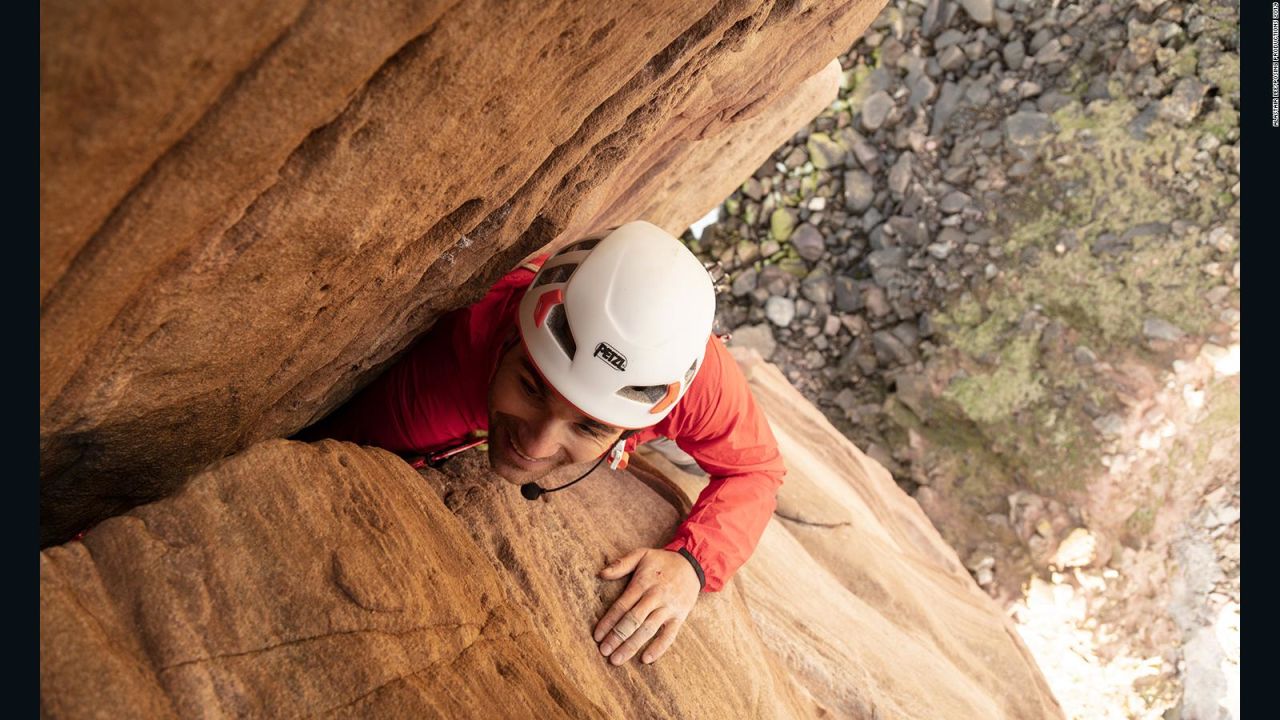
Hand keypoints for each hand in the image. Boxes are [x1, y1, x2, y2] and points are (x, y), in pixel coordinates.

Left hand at [592, 548, 700, 665]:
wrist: (694, 564)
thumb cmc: (663, 561)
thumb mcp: (642, 554)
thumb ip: (621, 564)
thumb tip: (601, 574)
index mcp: (643, 583)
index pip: (622, 605)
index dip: (608, 621)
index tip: (597, 635)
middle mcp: (655, 597)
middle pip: (633, 620)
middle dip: (617, 637)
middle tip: (604, 651)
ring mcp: (668, 608)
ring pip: (648, 630)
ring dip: (632, 646)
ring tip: (617, 659)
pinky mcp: (680, 617)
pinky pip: (669, 635)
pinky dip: (658, 648)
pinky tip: (645, 659)